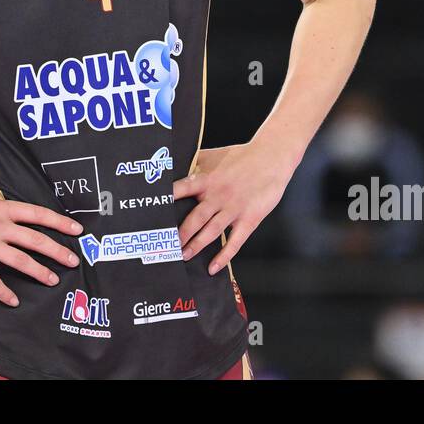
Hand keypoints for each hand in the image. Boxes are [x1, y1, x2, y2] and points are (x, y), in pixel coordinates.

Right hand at [0, 179, 82, 307]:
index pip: (36, 213)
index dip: (59, 221)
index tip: (76, 229)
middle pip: (35, 239)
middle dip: (57, 250)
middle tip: (73, 260)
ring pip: (20, 259)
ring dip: (39, 271)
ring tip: (52, 280)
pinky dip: (5, 292)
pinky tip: (14, 300)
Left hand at [172, 142, 292, 274]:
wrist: (271, 158)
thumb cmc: (241, 156)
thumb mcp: (214, 156)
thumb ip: (194, 164)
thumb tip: (172, 166)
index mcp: (206, 179)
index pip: (181, 189)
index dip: (166, 200)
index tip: (153, 212)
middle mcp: (217, 195)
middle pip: (195, 218)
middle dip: (180, 234)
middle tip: (166, 247)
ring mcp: (233, 209)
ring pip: (211, 231)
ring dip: (196, 245)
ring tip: (183, 256)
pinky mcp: (249, 219)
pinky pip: (234, 242)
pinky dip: (223, 256)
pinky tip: (213, 267)